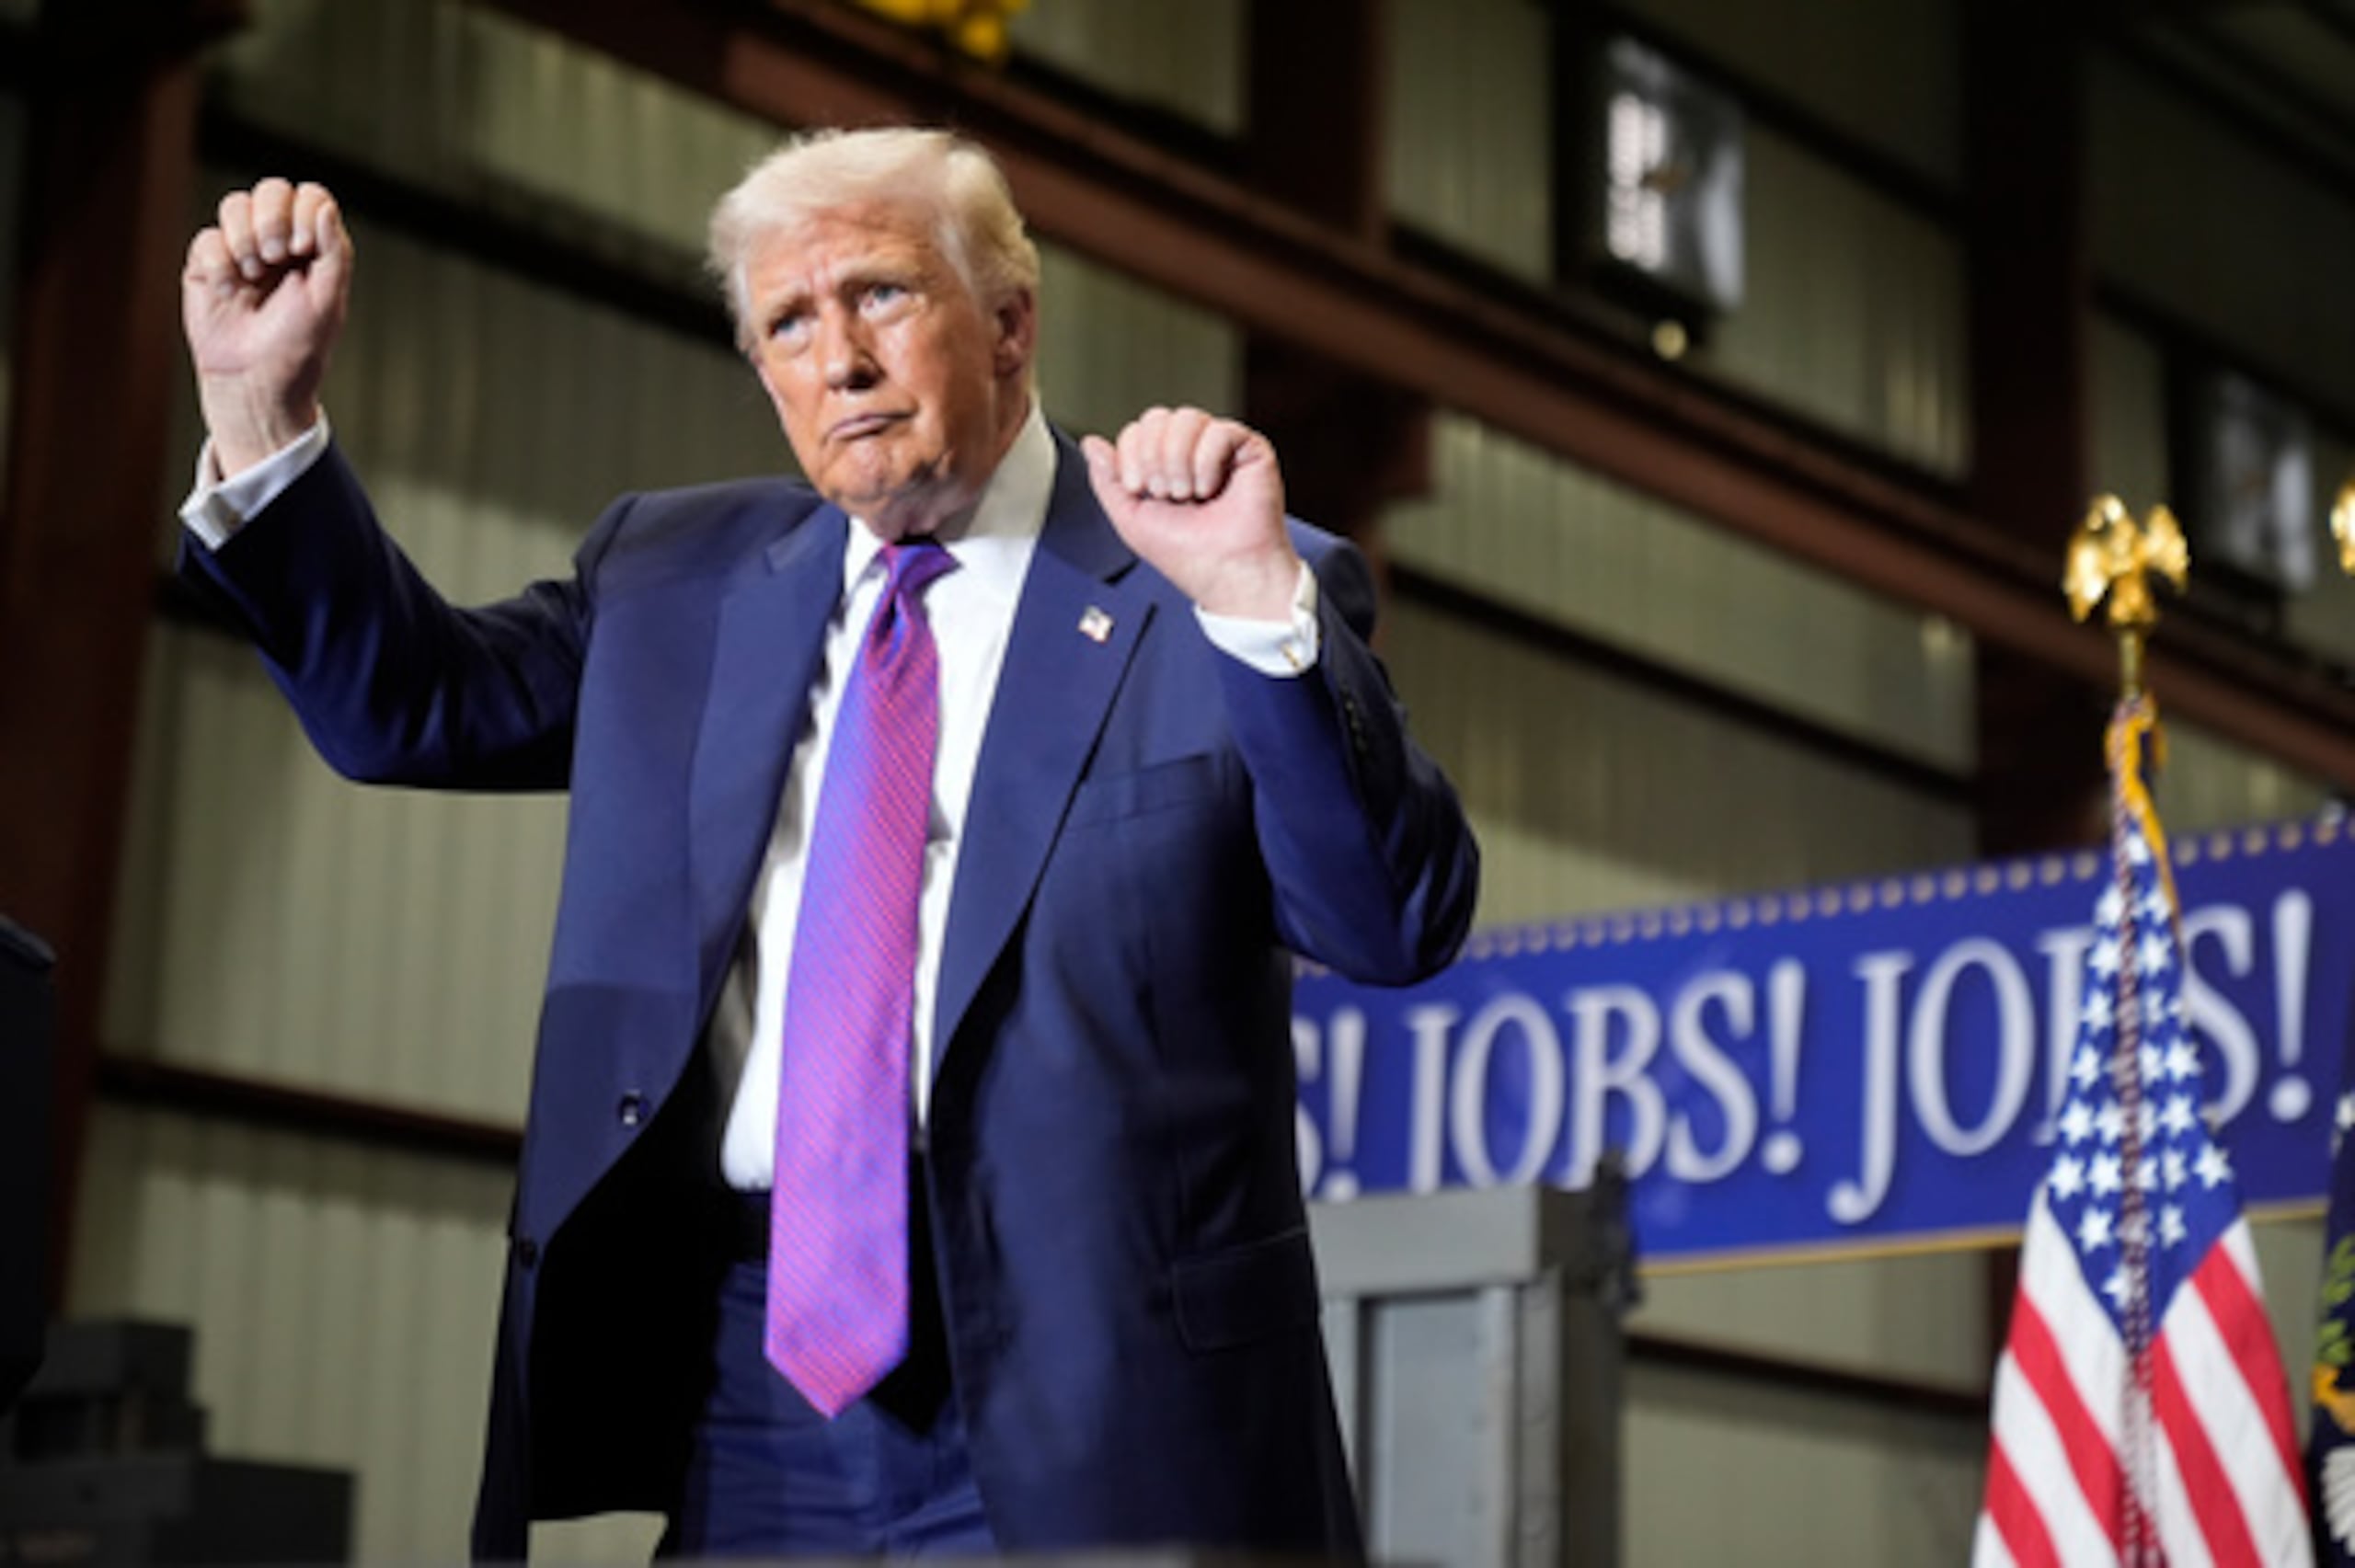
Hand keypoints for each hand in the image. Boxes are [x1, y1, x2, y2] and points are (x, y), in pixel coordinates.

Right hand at [182, 178, 352, 476]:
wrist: (256, 380)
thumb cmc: (299, 345)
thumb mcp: (328, 300)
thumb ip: (334, 251)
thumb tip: (324, 207)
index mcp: (314, 247)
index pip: (310, 196)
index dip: (304, 211)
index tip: (303, 249)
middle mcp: (279, 242)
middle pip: (271, 189)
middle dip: (272, 218)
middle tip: (276, 255)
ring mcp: (242, 250)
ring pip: (235, 205)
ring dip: (244, 237)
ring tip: (253, 274)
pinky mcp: (208, 264)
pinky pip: (207, 238)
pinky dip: (220, 263)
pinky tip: (230, 291)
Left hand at [1083, 407, 1300, 620]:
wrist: (1223, 572)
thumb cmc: (1185, 554)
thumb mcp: (1130, 518)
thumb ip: (1107, 480)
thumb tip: (1090, 443)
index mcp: (1164, 465)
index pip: (1137, 430)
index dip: (1130, 454)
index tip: (1139, 489)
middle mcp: (1192, 451)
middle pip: (1158, 417)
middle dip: (1153, 457)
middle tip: (1166, 494)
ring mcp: (1221, 448)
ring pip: (1187, 417)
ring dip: (1178, 460)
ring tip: (1188, 493)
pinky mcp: (1249, 449)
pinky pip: (1220, 430)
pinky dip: (1207, 462)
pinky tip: (1211, 489)